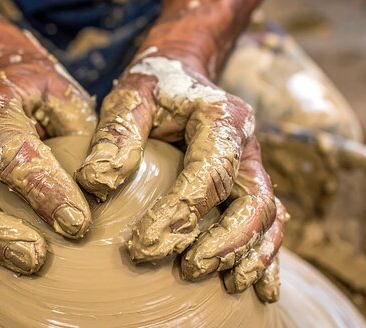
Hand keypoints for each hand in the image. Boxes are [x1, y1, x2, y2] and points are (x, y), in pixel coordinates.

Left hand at [76, 48, 286, 301]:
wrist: (180, 75)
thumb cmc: (152, 87)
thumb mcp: (130, 95)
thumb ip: (116, 134)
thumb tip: (95, 183)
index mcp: (222, 118)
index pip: (207, 173)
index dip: (180, 214)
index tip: (142, 248)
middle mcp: (247, 145)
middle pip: (253, 200)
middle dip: (226, 242)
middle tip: (187, 270)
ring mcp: (253, 167)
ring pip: (268, 217)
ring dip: (248, 254)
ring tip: (225, 285)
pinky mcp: (249, 186)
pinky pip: (270, 224)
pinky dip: (266, 257)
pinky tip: (257, 291)